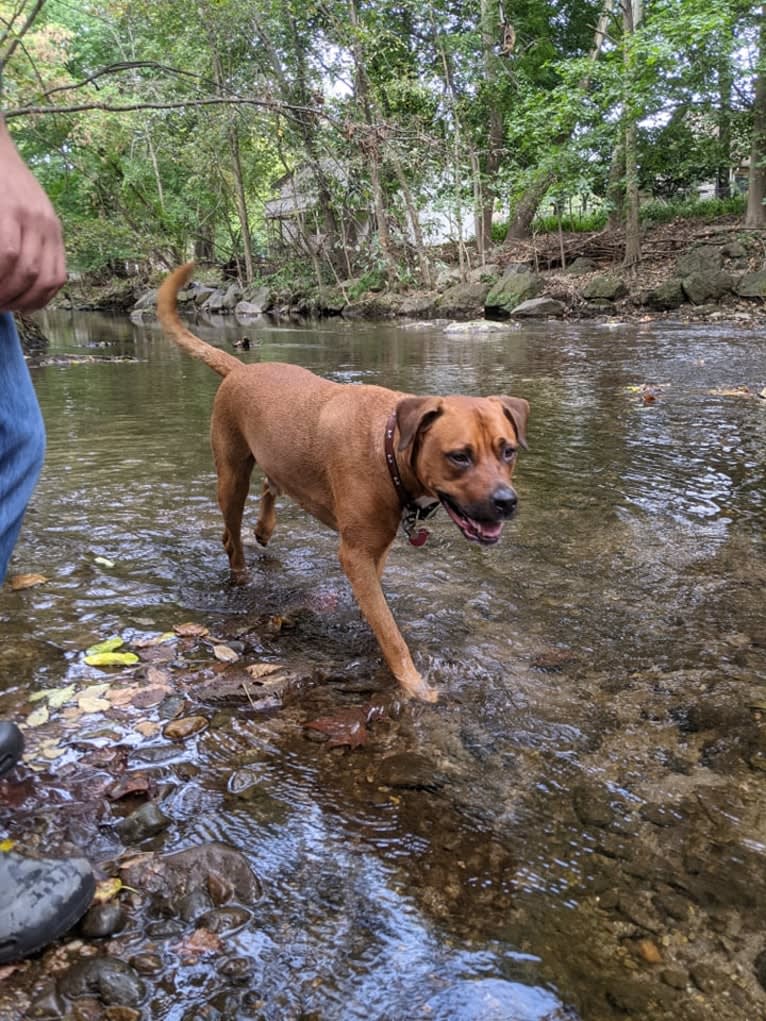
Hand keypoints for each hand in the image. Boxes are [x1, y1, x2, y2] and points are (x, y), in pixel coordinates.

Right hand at [0, 118, 66, 311]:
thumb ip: (30, 241)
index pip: (56, 277)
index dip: (37, 301)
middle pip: (39, 277)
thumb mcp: (27, 212)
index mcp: (53, 229)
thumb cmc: (4, 184)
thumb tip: (23, 280)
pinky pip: (7, 252)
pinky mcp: (8, 208)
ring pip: (22, 268)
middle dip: (17, 300)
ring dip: (4, 290)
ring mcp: (27, 215)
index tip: (18, 308)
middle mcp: (45, 223)